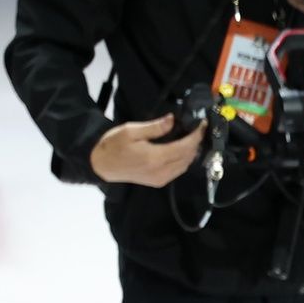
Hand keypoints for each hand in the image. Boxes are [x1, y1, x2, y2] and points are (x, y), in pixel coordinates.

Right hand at [89, 115, 203, 186]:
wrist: (101, 165)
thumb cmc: (113, 145)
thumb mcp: (131, 130)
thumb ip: (155, 127)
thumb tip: (173, 120)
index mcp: (155, 158)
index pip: (185, 147)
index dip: (197, 135)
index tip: (202, 124)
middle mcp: (161, 171)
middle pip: (188, 156)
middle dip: (196, 142)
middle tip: (197, 129)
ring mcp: (161, 179)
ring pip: (185, 165)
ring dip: (191, 152)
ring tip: (191, 137)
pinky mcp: (158, 182)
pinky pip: (178, 171)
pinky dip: (184, 160)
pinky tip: (181, 150)